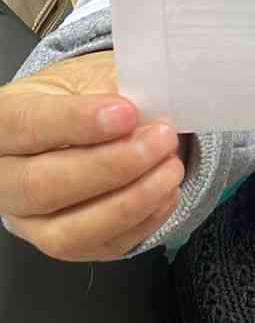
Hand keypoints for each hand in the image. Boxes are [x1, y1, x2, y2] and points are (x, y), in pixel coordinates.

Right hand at [0, 51, 183, 261]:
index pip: (28, 125)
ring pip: (68, 232)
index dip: (77, 121)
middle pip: (42, 186)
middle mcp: (6, 177)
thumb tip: (148, 108)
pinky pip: (100, 247)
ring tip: (171, 169)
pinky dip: (142, 223)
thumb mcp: (90, 75)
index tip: (127, 113)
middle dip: (111, 167)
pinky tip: (166, 193)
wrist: (87, 124)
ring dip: (129, 203)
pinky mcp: (65, 244)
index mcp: (4, 122)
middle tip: (160, 140)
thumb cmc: (83, 96)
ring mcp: (31, 220)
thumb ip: (112, 88)